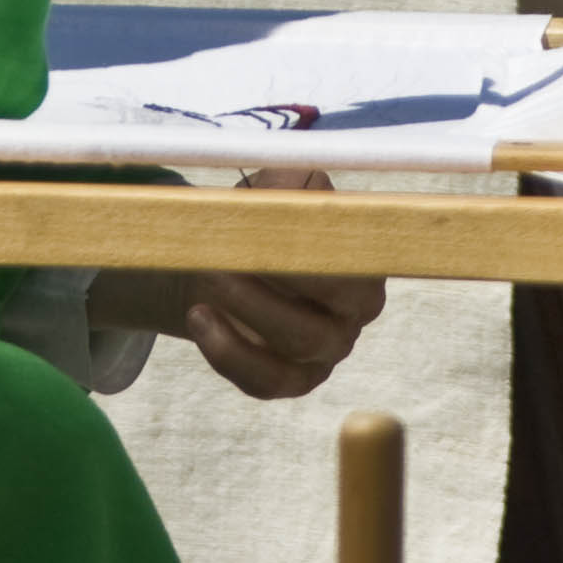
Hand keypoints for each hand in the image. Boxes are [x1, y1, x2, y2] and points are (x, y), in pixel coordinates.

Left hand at [87, 168, 388, 399]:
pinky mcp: (290, 380)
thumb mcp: (273, 188)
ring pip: (297, 347)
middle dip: (277, 285)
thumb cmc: (256, 221)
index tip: (274, 230)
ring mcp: (325, 353)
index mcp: (364, 265)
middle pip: (333, 311)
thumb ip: (288, 181)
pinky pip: (266, 381)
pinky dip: (227, 351)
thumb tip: (289, 190)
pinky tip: (199, 316)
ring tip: (208, 275)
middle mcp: (354, 314)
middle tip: (230, 255)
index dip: (318, 254)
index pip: (359, 270)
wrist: (218, 263)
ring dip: (247, 310)